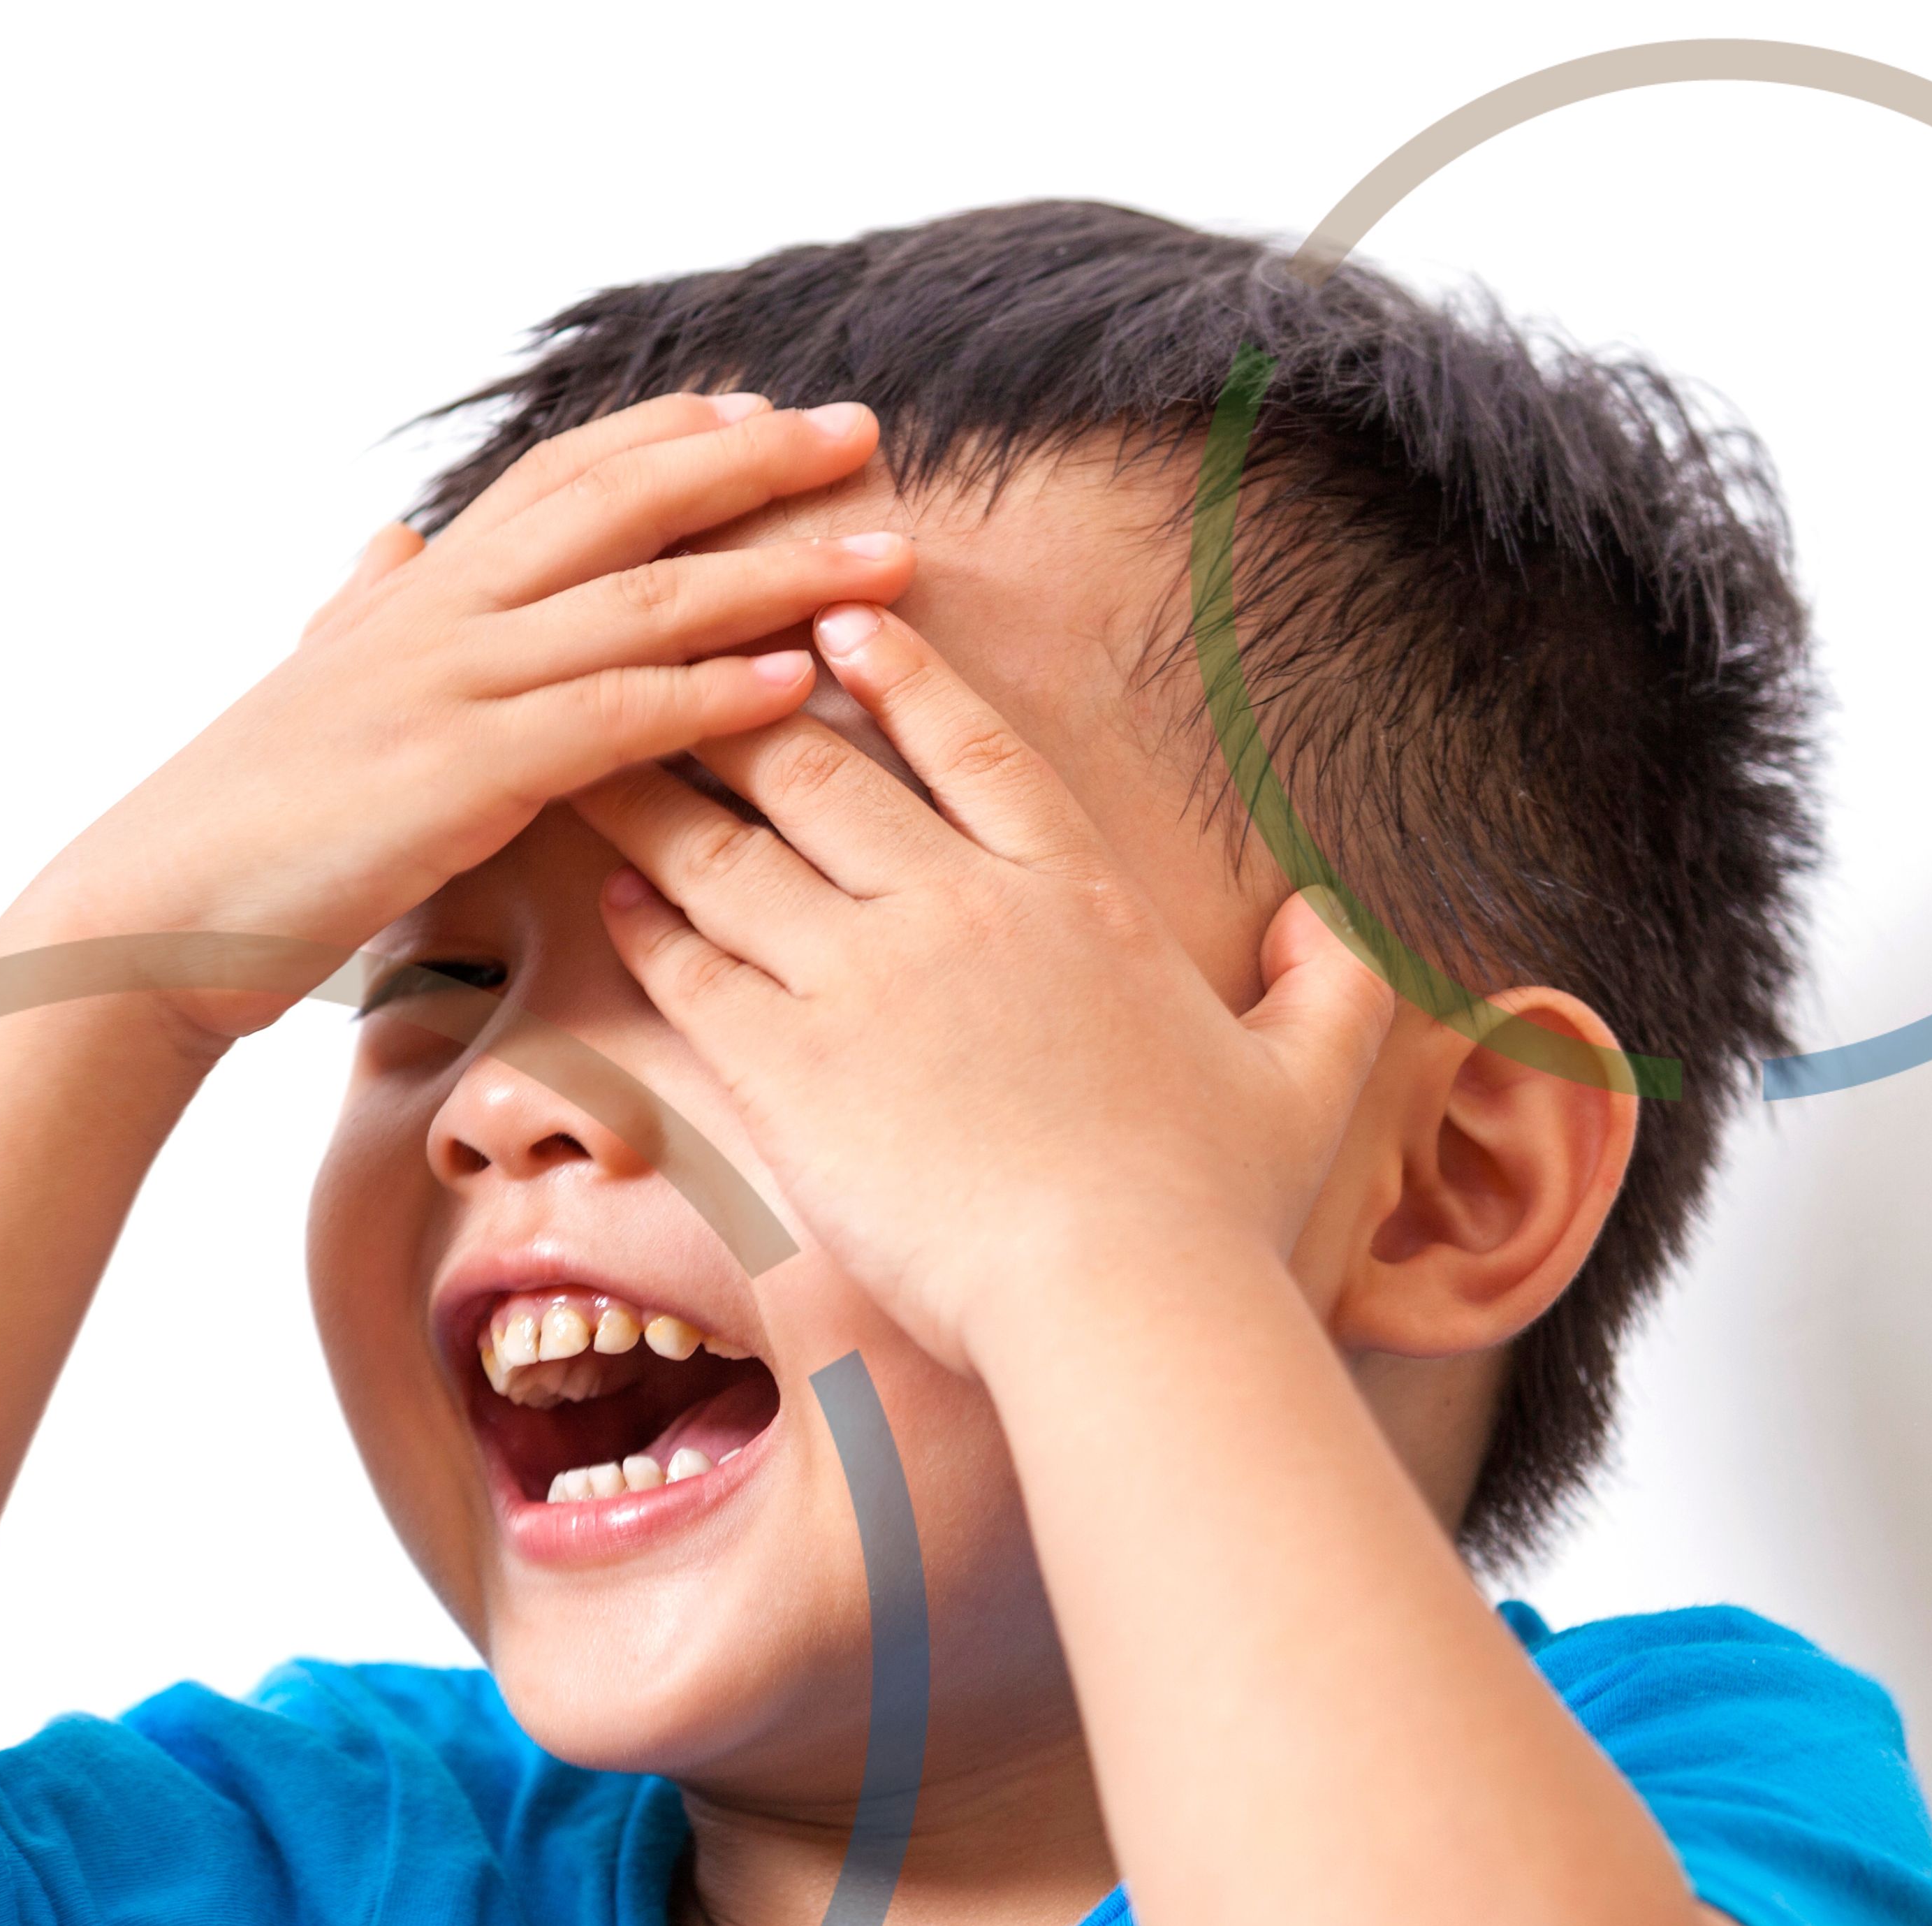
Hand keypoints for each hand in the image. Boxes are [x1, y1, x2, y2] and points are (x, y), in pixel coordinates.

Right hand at [0, 394, 912, 1039]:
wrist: (149, 912)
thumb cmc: (236, 825)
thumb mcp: (306, 687)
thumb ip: (357, 611)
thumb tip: (384, 545)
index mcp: (414, 595)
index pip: (559, 478)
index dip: (667, 436)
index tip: (762, 411)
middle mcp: (440, 615)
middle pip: (622, 505)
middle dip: (753, 466)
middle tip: (860, 437)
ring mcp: (450, 687)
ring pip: (641, 601)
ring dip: (774, 574)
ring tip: (883, 558)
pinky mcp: (461, 773)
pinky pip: (611, 717)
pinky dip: (711, 693)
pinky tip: (795, 680)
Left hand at [574, 603, 1396, 1375]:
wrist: (1120, 1298)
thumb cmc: (1217, 1209)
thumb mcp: (1309, 1081)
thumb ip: (1333, 984)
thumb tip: (1336, 921)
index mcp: (1073, 894)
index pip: (973, 747)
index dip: (900, 673)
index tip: (841, 621)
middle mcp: (957, 908)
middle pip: (821, 770)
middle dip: (738, 706)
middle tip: (673, 664)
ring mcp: (864, 978)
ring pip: (731, 851)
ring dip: (657, 799)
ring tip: (595, 756)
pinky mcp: (788, 1066)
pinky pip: (693, 967)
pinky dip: (645, 922)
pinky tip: (609, 894)